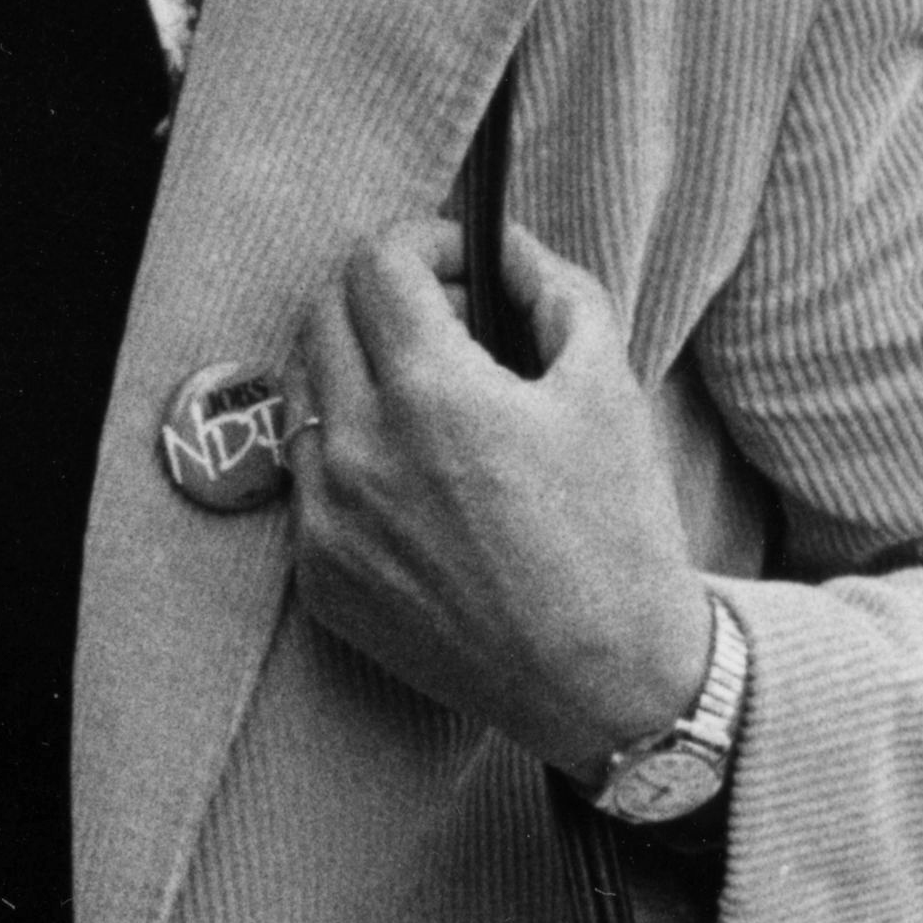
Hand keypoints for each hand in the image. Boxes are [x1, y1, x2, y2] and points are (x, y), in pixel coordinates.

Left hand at [290, 223, 714, 776]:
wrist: (606, 680)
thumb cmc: (618, 534)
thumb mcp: (612, 390)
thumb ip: (556, 293)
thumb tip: (505, 249)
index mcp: (432, 395)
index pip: (376, 265)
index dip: (423, 243)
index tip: (457, 260)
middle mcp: (359, 451)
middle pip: (324, 315)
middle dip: (383, 298)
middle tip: (448, 321)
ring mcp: (326, 517)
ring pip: (304, 395)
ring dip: (357, 373)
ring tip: (431, 400)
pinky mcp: (316, 574)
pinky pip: (307, 480)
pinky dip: (350, 457)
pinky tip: (417, 480)